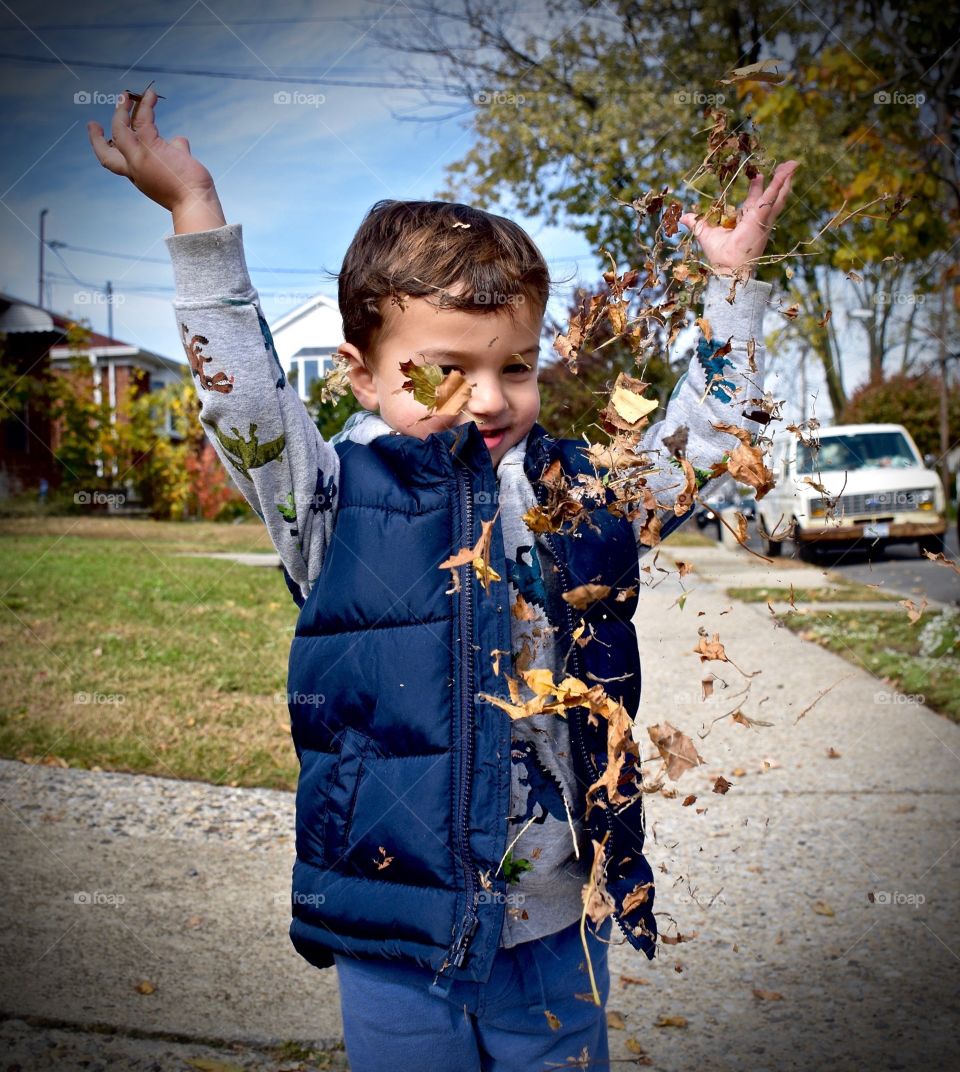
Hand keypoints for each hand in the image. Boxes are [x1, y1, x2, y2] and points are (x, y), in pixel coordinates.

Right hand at [87, 87, 225, 233]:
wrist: (196, 201)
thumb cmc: (192, 192)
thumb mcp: (179, 171)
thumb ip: (175, 153)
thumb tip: (180, 141)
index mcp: (140, 177)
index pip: (117, 165)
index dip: (106, 151)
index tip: (102, 140)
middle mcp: (135, 169)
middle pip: (106, 155)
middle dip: (96, 139)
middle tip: (92, 124)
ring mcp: (139, 157)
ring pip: (120, 130)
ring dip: (122, 110)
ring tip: (126, 94)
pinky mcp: (149, 146)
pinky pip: (142, 119)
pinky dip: (145, 104)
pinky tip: (150, 94)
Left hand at [679, 160, 799, 276]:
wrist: (728, 266)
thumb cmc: (719, 254)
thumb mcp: (705, 231)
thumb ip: (696, 222)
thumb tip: (682, 217)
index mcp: (746, 221)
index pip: (754, 201)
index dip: (756, 188)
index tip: (757, 176)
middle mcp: (758, 218)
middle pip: (770, 195)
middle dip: (777, 181)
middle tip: (782, 166)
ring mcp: (763, 217)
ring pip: (778, 194)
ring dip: (785, 178)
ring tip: (793, 163)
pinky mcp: (763, 215)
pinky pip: (774, 194)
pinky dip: (782, 181)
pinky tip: (789, 169)